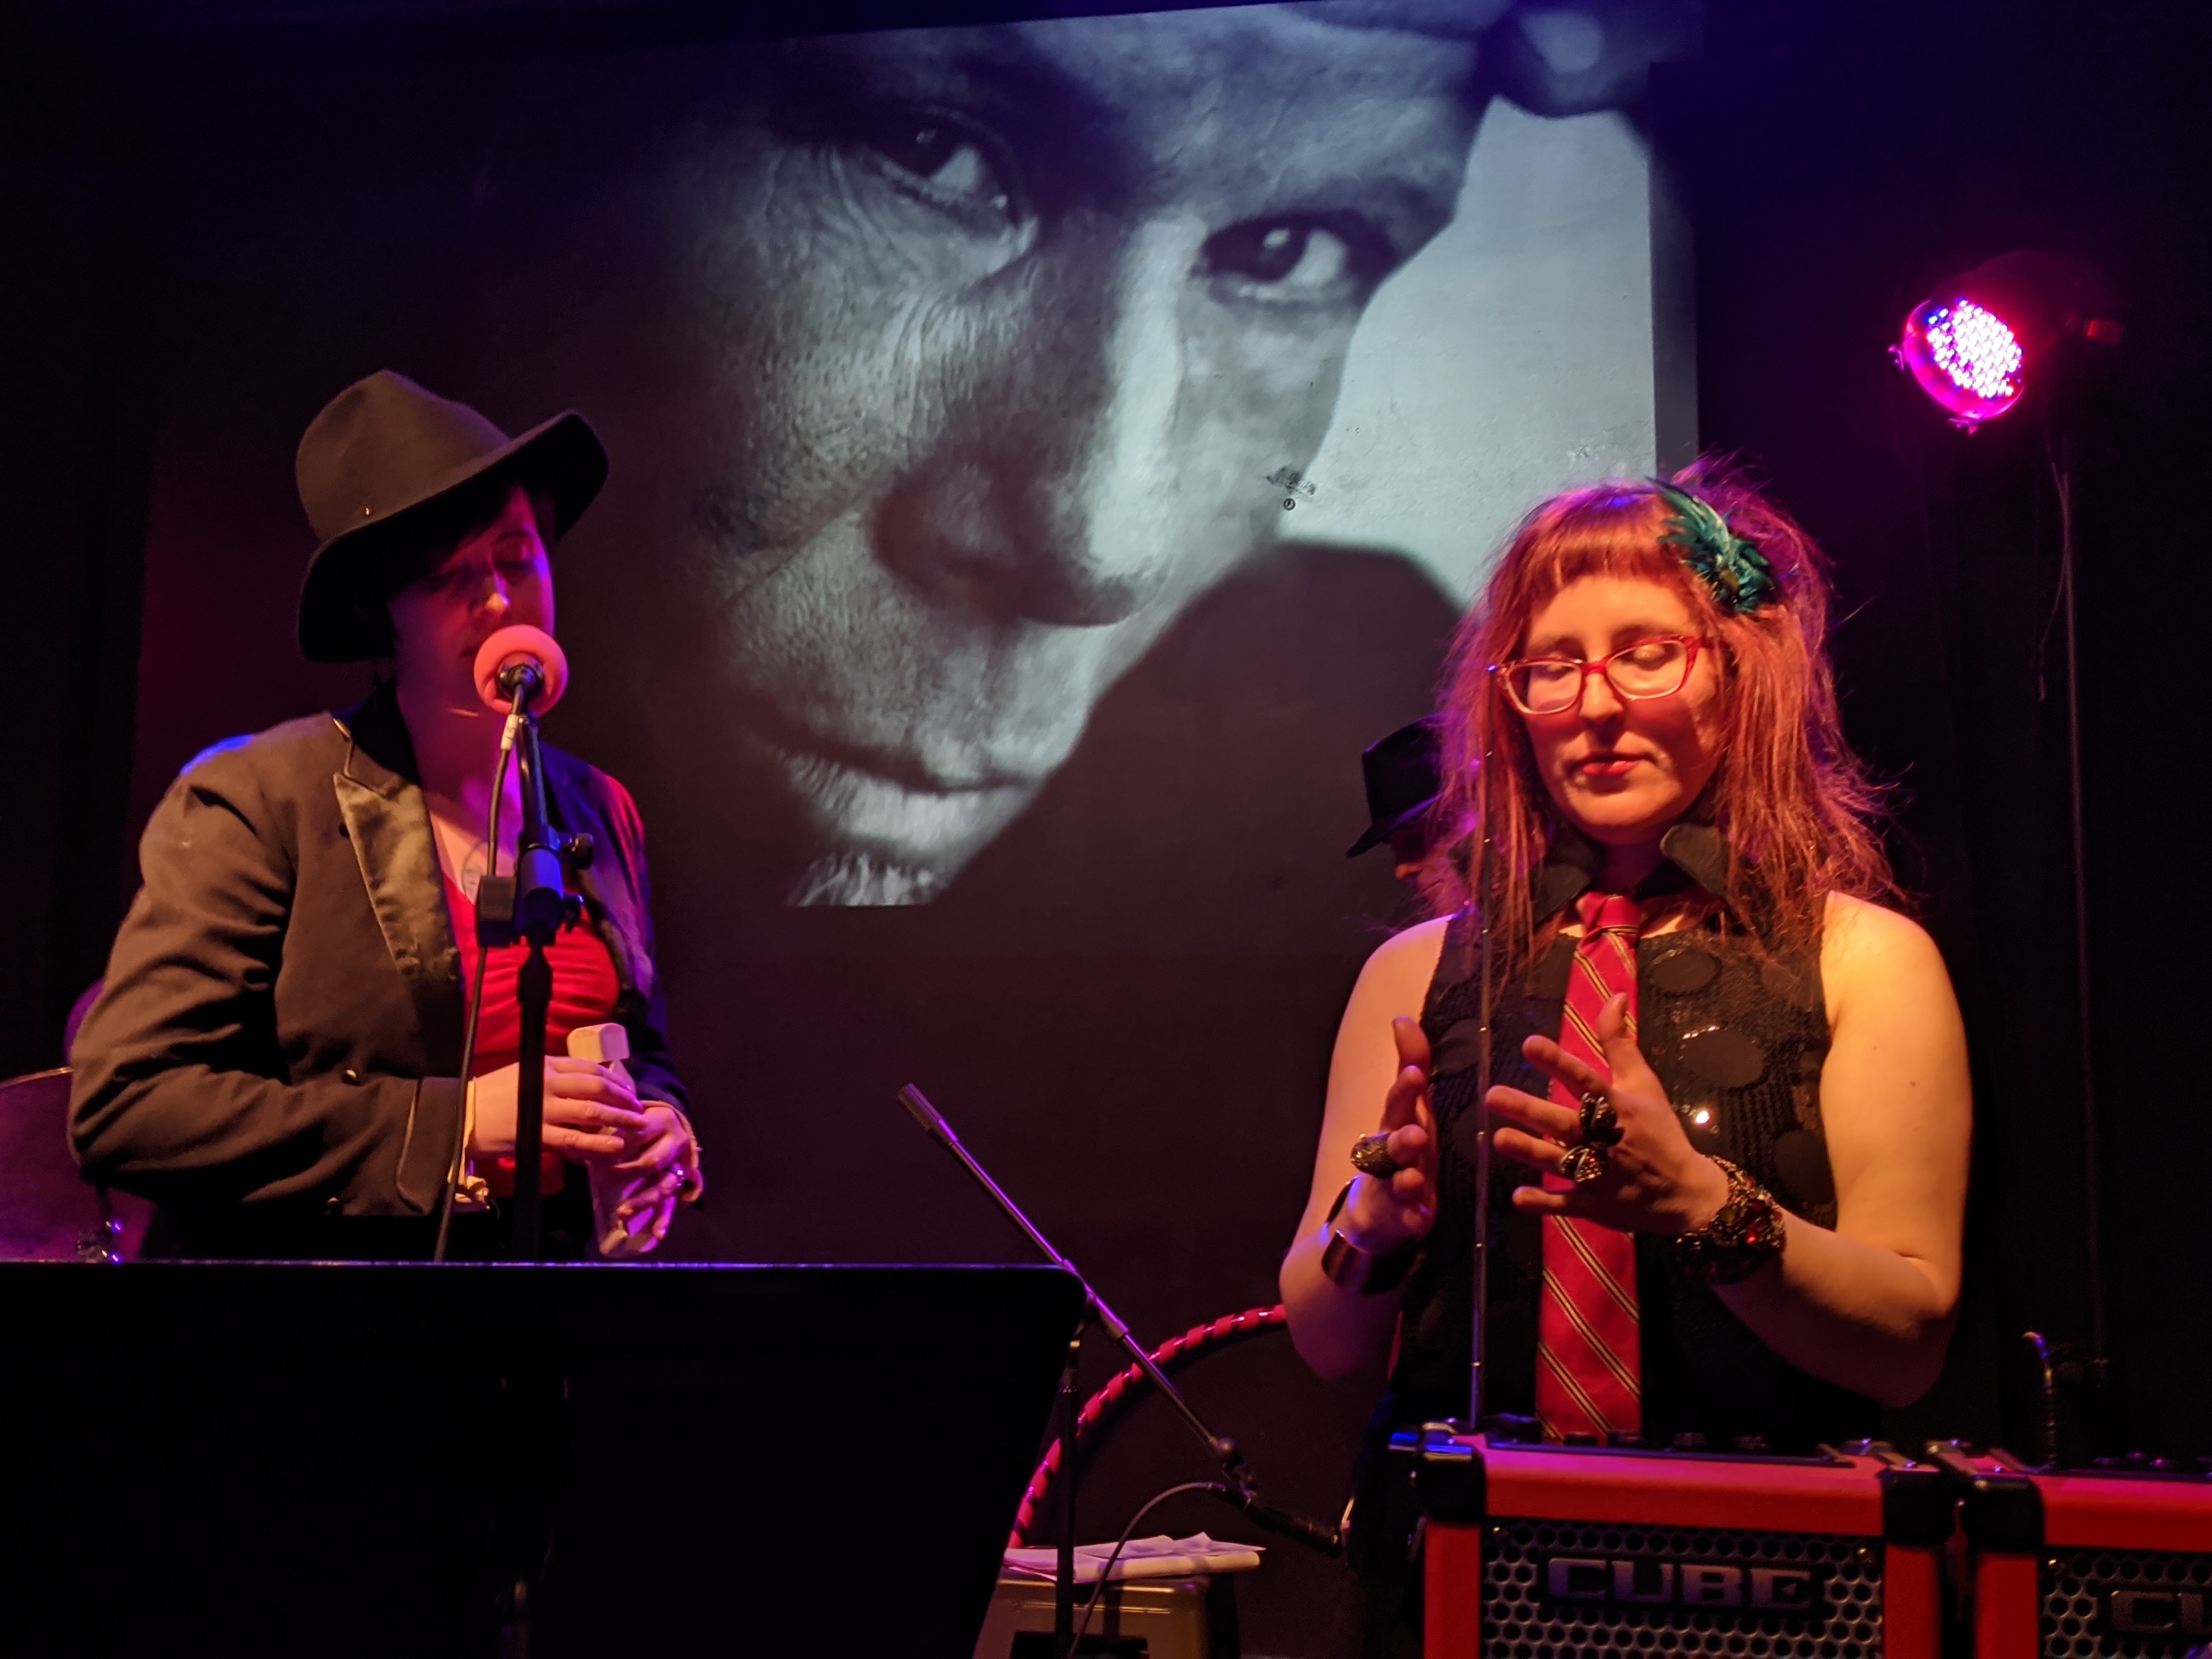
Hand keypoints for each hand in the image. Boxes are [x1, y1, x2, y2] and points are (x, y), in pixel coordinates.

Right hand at [468, 1057, 649, 1162]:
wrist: (461, 1114)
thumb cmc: (494, 1095)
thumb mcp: (526, 1074)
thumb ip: (555, 1078)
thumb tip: (588, 1086)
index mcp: (546, 1065)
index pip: (590, 1067)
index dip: (616, 1079)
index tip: (630, 1090)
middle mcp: (548, 1083)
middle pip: (597, 1086)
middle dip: (623, 1098)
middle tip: (640, 1109)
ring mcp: (542, 1108)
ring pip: (590, 1111)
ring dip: (619, 1118)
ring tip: (637, 1126)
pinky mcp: (535, 1133)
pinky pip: (573, 1138)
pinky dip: (597, 1143)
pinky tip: (614, 1146)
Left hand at [592, 1103, 699, 1258]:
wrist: (667, 1125)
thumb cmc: (637, 1122)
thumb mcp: (625, 1119)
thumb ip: (610, 1128)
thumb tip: (585, 1144)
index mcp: (662, 1122)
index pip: (639, 1135)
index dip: (619, 1145)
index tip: (597, 1154)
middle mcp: (675, 1144)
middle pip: (653, 1162)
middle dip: (630, 1172)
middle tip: (607, 1179)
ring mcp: (677, 1167)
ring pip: (663, 1185)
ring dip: (643, 1200)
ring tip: (623, 1213)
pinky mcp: (675, 1186)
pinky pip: (671, 1203)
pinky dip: (664, 1219)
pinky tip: (657, 1234)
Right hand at [1338, 1016, 1439, 1255]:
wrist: (1371, 1215)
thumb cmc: (1399, 1152)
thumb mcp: (1409, 1110)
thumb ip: (1410, 1065)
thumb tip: (1402, 1018)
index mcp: (1395, 1127)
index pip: (1397, 1105)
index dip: (1405, 1091)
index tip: (1414, 1074)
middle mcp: (1388, 1157)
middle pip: (1390, 1145)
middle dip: (1400, 1139)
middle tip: (1415, 1133)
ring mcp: (1391, 1190)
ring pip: (1396, 1184)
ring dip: (1404, 1180)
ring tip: (1412, 1179)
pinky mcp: (1400, 1221)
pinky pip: (1406, 1222)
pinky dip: (1411, 1221)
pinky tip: (1419, 1221)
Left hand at [1485, 992, 1728, 1233]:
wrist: (1686, 1192)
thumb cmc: (1659, 1131)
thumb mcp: (1644, 1083)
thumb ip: (1619, 1043)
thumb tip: (1612, 996)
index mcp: (1618, 1107)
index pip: (1585, 1081)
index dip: (1558, 1063)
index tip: (1529, 1045)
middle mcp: (1606, 1139)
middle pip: (1565, 1122)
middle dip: (1530, 1110)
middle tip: (1492, 1095)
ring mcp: (1600, 1175)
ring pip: (1560, 1162)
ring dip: (1530, 1152)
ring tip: (1499, 1139)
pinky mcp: (1596, 1205)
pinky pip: (1567, 1204)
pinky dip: (1544, 1203)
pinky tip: (1518, 1197)